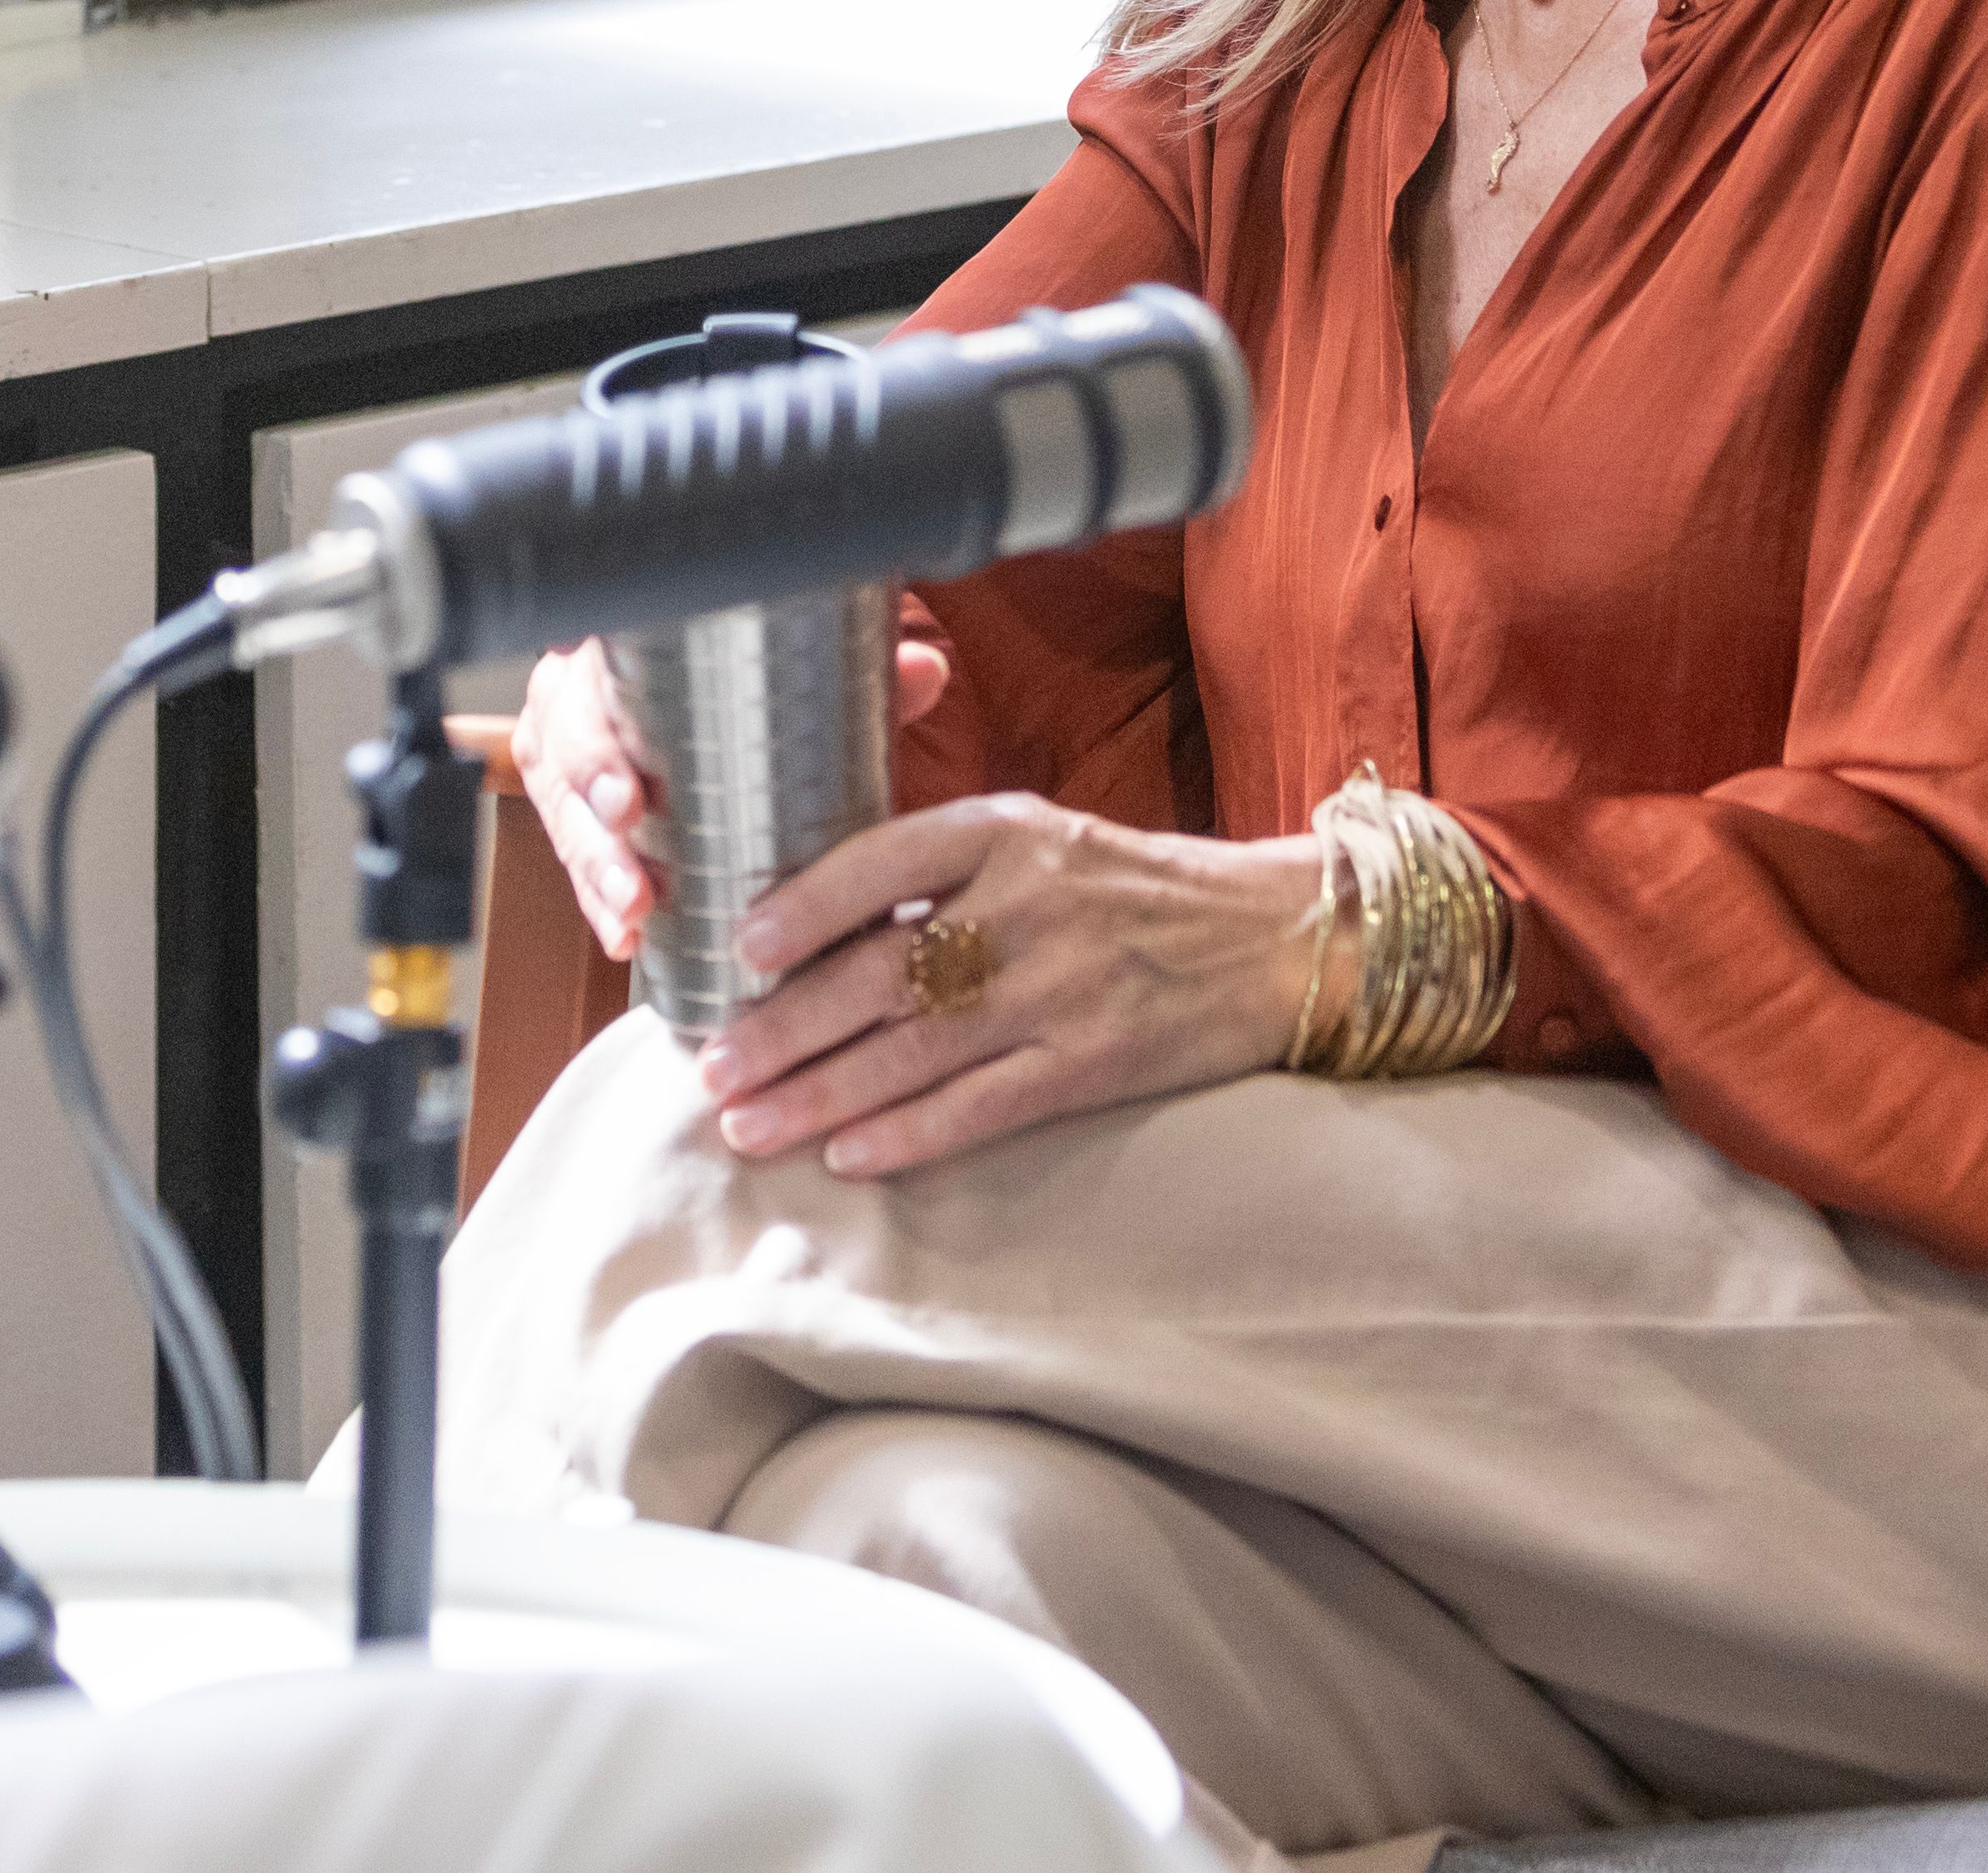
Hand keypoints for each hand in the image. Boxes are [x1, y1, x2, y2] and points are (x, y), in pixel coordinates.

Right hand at [495, 639, 955, 961]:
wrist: (705, 697)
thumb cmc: (737, 678)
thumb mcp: (792, 668)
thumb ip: (852, 666)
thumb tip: (926, 669)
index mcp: (609, 650)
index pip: (580, 687)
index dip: (593, 746)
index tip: (627, 798)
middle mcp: (576, 702)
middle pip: (562, 762)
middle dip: (593, 826)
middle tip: (637, 874)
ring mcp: (572, 765)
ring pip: (564, 819)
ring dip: (595, 873)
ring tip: (634, 915)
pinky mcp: (581, 822)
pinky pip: (574, 863)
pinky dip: (597, 902)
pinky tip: (623, 937)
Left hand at [694, 793, 1326, 1178]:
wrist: (1275, 937)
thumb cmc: (1130, 888)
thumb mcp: (1039, 839)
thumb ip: (941, 868)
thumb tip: (809, 918)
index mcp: (1004, 832)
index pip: (883, 861)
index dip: (805, 907)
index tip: (739, 950)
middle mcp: (1026, 905)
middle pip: (881, 973)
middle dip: (786, 1029)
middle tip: (712, 1068)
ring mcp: (1061, 988)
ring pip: (916, 1051)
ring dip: (821, 1095)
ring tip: (749, 1125)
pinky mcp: (1095, 1062)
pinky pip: (984, 1107)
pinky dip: (911, 1134)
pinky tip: (850, 1155)